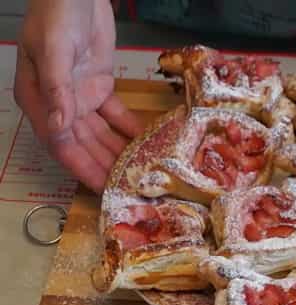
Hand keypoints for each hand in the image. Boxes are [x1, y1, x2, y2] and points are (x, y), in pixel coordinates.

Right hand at [14, 0, 142, 192]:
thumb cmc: (56, 16)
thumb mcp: (53, 51)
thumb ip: (57, 88)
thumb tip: (59, 126)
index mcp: (39, 101)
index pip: (61, 145)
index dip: (82, 169)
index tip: (103, 189)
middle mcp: (58, 105)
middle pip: (84, 146)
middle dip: (106, 168)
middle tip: (131, 189)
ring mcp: (80, 97)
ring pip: (102, 135)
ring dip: (120, 153)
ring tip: (143, 173)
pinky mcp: (100, 86)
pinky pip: (116, 115)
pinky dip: (130, 129)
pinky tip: (148, 143)